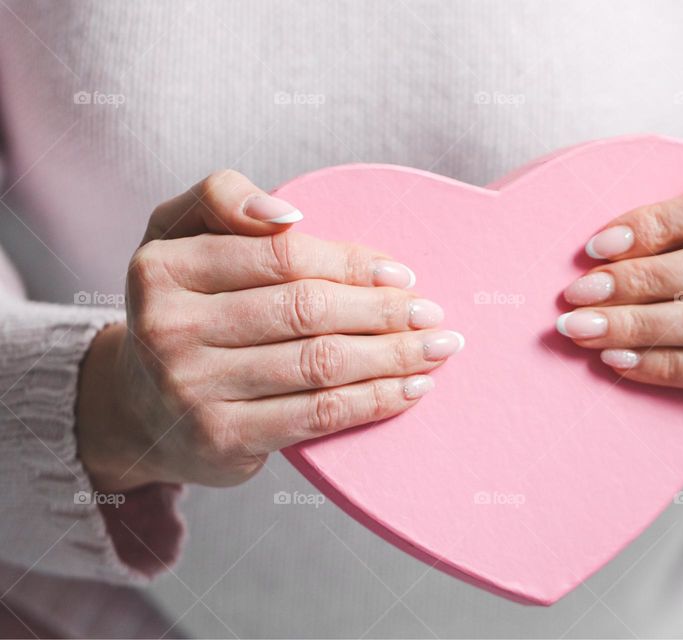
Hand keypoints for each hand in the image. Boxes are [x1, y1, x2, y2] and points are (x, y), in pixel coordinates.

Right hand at [77, 170, 463, 490]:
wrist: (141, 411)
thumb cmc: (182, 313)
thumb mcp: (177, 239)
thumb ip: (220, 198)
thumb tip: (287, 212)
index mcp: (163, 267)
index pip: (282, 255)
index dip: (351, 262)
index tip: (401, 274)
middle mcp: (169, 327)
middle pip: (306, 309)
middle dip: (383, 310)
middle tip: (432, 313)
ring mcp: (192, 388)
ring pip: (320, 362)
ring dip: (393, 354)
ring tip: (438, 348)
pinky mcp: (222, 438)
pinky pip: (318, 413)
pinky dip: (374, 400)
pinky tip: (411, 389)